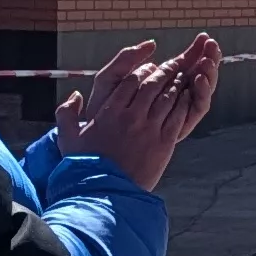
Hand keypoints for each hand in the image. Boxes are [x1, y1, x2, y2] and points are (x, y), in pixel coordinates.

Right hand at [59, 34, 220, 189]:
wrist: (105, 191)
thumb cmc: (85, 165)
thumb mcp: (68, 137)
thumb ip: (67, 113)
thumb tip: (75, 94)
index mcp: (110, 112)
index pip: (129, 81)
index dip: (141, 71)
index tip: (148, 67)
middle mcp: (131, 116)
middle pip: (152, 85)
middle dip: (164, 71)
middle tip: (174, 63)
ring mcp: (149, 129)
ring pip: (167, 98)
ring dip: (176, 84)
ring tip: (183, 75)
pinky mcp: (164, 142)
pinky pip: (177, 116)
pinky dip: (183, 103)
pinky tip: (188, 96)